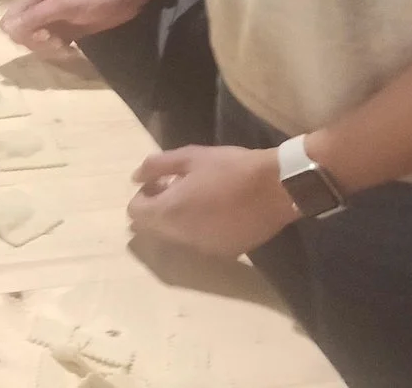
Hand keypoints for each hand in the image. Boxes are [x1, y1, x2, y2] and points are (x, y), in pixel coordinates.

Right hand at [1, 0, 157, 49]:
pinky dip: (59, 50)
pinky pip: (54, 45)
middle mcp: (41, 8)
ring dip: (48, 48)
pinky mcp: (69, 32)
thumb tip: (6, 29)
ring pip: (38, 41)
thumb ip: (35, 16)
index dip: (19, 33)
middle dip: (35, 42)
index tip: (38, 37)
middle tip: (55, 42)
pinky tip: (71, 50)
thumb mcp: (63, 4)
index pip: (11, 19)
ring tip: (65, 47)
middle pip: (22, 33)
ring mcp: (55, 21)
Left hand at [127, 144, 300, 259]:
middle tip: (176, 188)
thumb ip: (156, 166)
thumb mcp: (189, 156)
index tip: (159, 183)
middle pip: (152, 229)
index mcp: (170, 212)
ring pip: (175, 238)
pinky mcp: (225, 253)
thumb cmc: (230, 167)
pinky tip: (216, 212)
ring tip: (198, 199)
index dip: (141, 196)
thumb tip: (136, 177)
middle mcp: (182, 237)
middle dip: (156, 209)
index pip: (135, 213)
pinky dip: (198, 230)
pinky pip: (199, 244)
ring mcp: (204, 249)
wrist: (276, 188)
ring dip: (177, 221)